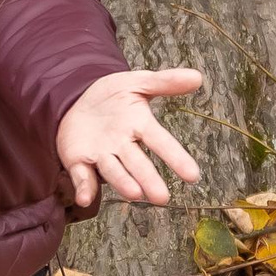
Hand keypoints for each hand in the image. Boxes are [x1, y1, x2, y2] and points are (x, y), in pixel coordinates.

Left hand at [57, 68, 203, 207]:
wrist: (78, 96)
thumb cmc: (114, 95)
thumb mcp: (138, 82)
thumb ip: (165, 81)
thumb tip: (198, 77)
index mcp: (139, 126)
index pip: (161, 142)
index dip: (176, 158)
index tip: (192, 175)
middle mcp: (122, 146)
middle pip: (137, 164)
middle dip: (148, 180)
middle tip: (161, 198)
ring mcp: (100, 154)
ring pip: (113, 171)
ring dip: (122, 183)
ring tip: (134, 194)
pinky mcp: (78, 160)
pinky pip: (81, 174)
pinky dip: (84, 187)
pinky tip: (85, 198)